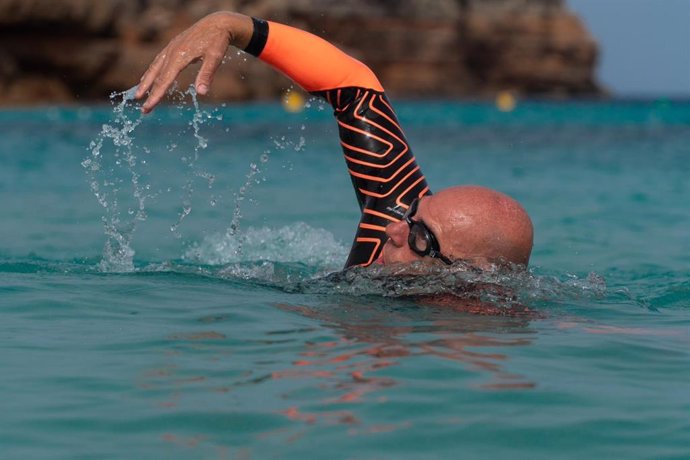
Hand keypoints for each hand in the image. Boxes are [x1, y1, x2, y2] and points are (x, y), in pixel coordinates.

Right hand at [135, 12, 252, 112]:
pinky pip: (158, 61)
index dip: (156, 95)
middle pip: (156, 76)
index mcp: (179, 56)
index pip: (164, 80)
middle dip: (148, 93)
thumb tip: (201, 93)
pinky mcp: (173, 45)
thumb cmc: (217, 41)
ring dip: (146, 82)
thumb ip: (207, 74)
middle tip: (143, 110)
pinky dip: (151, 71)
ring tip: (139, 94)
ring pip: (154, 67)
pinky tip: (149, 77)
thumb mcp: (215, 58)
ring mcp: (170, 48)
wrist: (217, 22)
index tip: (148, 107)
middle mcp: (171, 52)